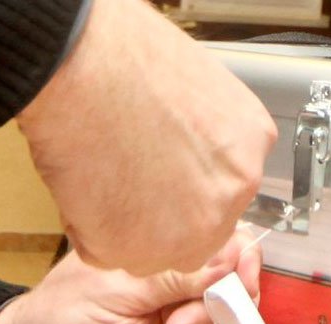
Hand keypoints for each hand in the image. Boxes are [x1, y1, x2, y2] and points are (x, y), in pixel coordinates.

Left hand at [0, 230, 261, 323]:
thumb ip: (174, 279)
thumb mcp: (116, 295)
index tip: (234, 293)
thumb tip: (230, 257)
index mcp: (163, 251)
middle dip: (211, 318)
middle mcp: (180, 281)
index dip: (241, 267)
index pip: (228, 244)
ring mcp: (183, 318)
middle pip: (237, 291)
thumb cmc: (60, 320)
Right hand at [17, 0, 276, 275]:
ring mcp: (184, 234)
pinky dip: (90, 229)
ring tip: (103, 174)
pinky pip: (107, 253)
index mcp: (250, 154)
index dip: (188, 188)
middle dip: (164, 215)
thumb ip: (212, 142)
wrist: (81, 67)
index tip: (165, 176)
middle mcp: (228, 200)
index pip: (225, 195)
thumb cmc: (128, 61)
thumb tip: (197, 158)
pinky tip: (84, 186)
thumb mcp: (205, 93)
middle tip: (129, 176)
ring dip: (127, 225)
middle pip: (196, 231)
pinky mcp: (132, 254)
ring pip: (152, 249)